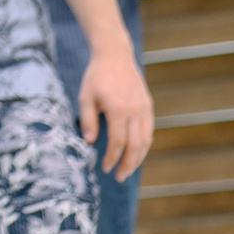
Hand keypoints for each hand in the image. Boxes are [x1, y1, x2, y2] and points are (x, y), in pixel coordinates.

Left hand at [79, 47, 153, 178]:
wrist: (115, 56)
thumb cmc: (96, 76)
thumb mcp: (85, 96)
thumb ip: (87, 120)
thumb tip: (89, 143)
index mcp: (118, 109)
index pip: (117, 142)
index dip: (112, 158)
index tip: (105, 168)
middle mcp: (135, 111)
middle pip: (135, 146)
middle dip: (128, 164)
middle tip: (119, 177)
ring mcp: (144, 109)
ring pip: (146, 141)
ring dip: (138, 158)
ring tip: (128, 169)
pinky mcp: (148, 106)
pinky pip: (149, 131)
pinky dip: (144, 145)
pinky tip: (135, 152)